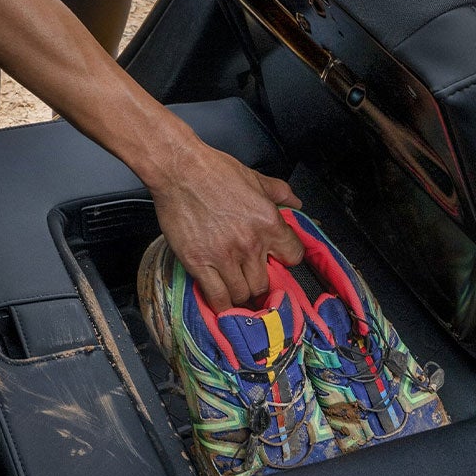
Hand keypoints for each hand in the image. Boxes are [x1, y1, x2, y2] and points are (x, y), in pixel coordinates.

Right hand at [145, 141, 304, 309]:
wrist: (179, 170)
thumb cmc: (213, 171)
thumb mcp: (255, 177)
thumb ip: (280, 192)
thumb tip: (296, 203)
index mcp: (268, 222)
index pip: (293, 256)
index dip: (285, 260)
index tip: (276, 260)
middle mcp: (250, 244)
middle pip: (265, 283)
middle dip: (260, 283)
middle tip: (252, 279)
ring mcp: (224, 257)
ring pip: (243, 294)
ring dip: (242, 295)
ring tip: (237, 289)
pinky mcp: (199, 264)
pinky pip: (218, 297)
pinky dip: (223, 306)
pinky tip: (223, 304)